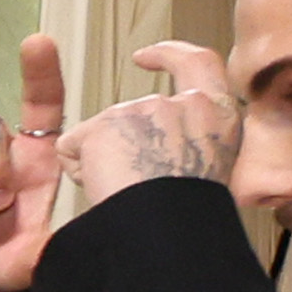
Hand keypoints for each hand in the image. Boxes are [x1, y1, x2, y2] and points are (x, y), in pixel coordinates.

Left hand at [67, 39, 243, 209]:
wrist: (170, 235)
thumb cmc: (189, 219)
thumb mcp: (213, 173)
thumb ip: (196, 147)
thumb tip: (175, 152)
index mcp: (219, 117)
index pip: (199, 65)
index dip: (171, 55)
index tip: (145, 56)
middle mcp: (186, 105)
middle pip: (133, 115)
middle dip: (118, 147)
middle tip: (133, 187)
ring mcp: (146, 110)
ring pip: (103, 135)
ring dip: (104, 164)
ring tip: (127, 194)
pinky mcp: (106, 125)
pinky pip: (72, 149)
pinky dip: (79, 171)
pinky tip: (104, 190)